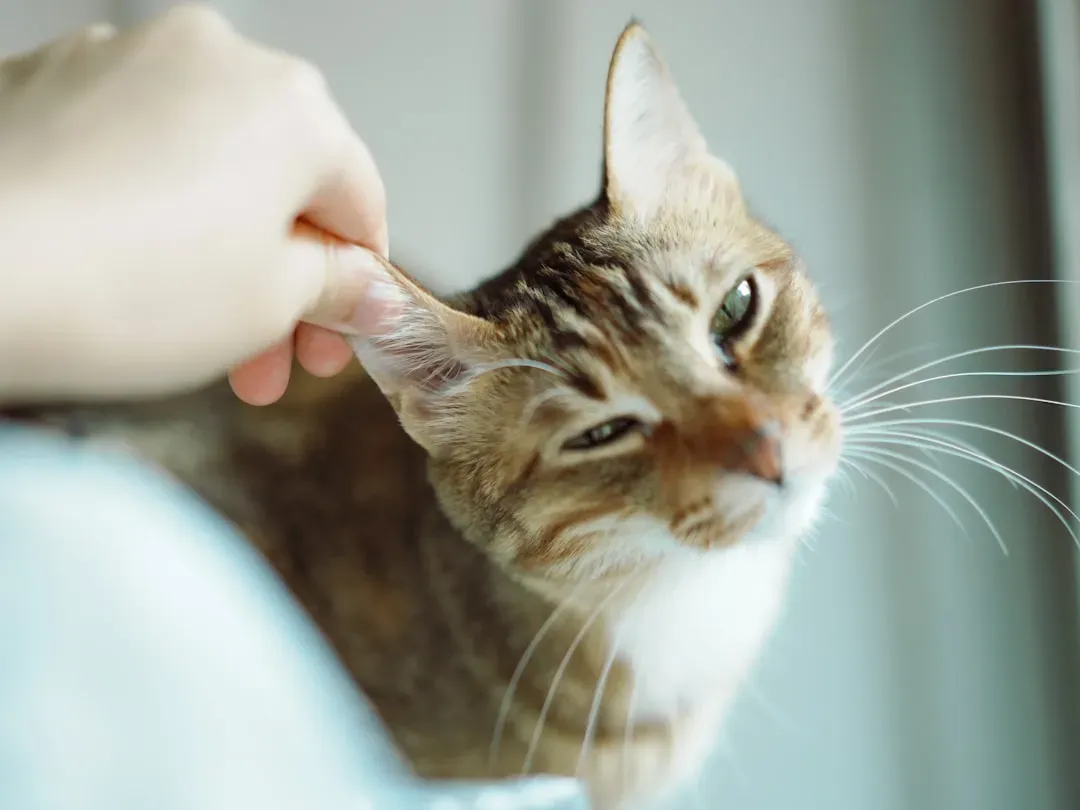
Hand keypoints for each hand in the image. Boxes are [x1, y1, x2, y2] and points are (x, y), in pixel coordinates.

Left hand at [0, 5, 388, 404]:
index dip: (358, 282)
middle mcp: (216, 60)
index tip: (339, 332)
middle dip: (282, 278)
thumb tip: (361, 289)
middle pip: (281, 182)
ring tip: (192, 328)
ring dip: (217, 247)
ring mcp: (125, 59)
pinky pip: (131, 149)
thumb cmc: (119, 286)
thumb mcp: (270, 306)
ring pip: (205, 165)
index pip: (360, 202)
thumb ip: (335, 288)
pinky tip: (125, 273)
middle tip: (270, 356)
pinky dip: (146, 208)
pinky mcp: (51, 79)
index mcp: (293, 107)